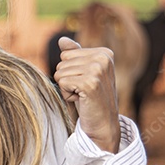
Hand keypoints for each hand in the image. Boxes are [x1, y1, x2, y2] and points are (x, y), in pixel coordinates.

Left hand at [54, 36, 120, 152]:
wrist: (103, 124)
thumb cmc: (91, 99)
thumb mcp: (83, 74)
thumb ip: (74, 55)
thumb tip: (61, 40)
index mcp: (104, 53)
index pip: (66, 54)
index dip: (71, 71)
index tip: (86, 83)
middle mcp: (103, 58)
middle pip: (62, 62)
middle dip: (67, 79)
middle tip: (83, 92)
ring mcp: (98, 70)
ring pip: (60, 72)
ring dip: (67, 88)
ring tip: (83, 96)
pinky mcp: (90, 83)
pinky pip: (61, 82)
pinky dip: (66, 95)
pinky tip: (81, 100)